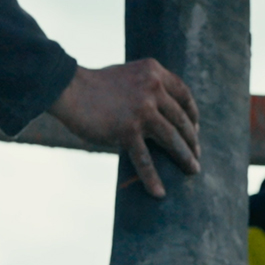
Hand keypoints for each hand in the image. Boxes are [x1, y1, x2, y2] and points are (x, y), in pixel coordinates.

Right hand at [48, 61, 200, 198]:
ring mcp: (142, 110)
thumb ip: (148, 87)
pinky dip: (153, 178)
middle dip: (192, 141)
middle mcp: (152, 89)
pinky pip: (144, 159)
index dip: (192, 115)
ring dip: (185, 158)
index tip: (195, 130)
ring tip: (192, 171)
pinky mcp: (127, 130)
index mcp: (154, 72)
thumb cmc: (95, 86)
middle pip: (181, 119)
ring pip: (171, 139)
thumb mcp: (129, 75)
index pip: (184, 95)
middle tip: (196, 156)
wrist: (69, 89)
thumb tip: (165, 114)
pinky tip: (159, 192)